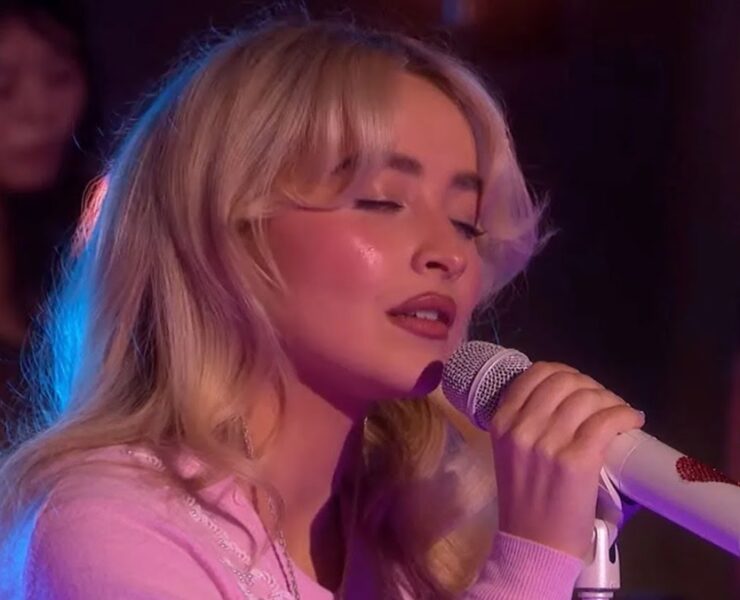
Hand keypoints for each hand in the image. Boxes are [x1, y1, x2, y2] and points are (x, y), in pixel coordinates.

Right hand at [488, 361, 644, 559]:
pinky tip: (631, 420)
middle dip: (590, 386)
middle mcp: (522, 427)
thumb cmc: (523, 500)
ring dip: (610, 399)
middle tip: (602, 402)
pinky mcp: (577, 461)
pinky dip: (625, 415)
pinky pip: (606, 420)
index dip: (565, 373)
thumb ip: (524, 422)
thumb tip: (566, 397)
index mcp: (502, 421)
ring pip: (588, 397)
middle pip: (565, 381)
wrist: (533, 544)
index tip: (580, 387)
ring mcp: (549, 443)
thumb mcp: (508, 452)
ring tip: (618, 413)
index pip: (537, 373)